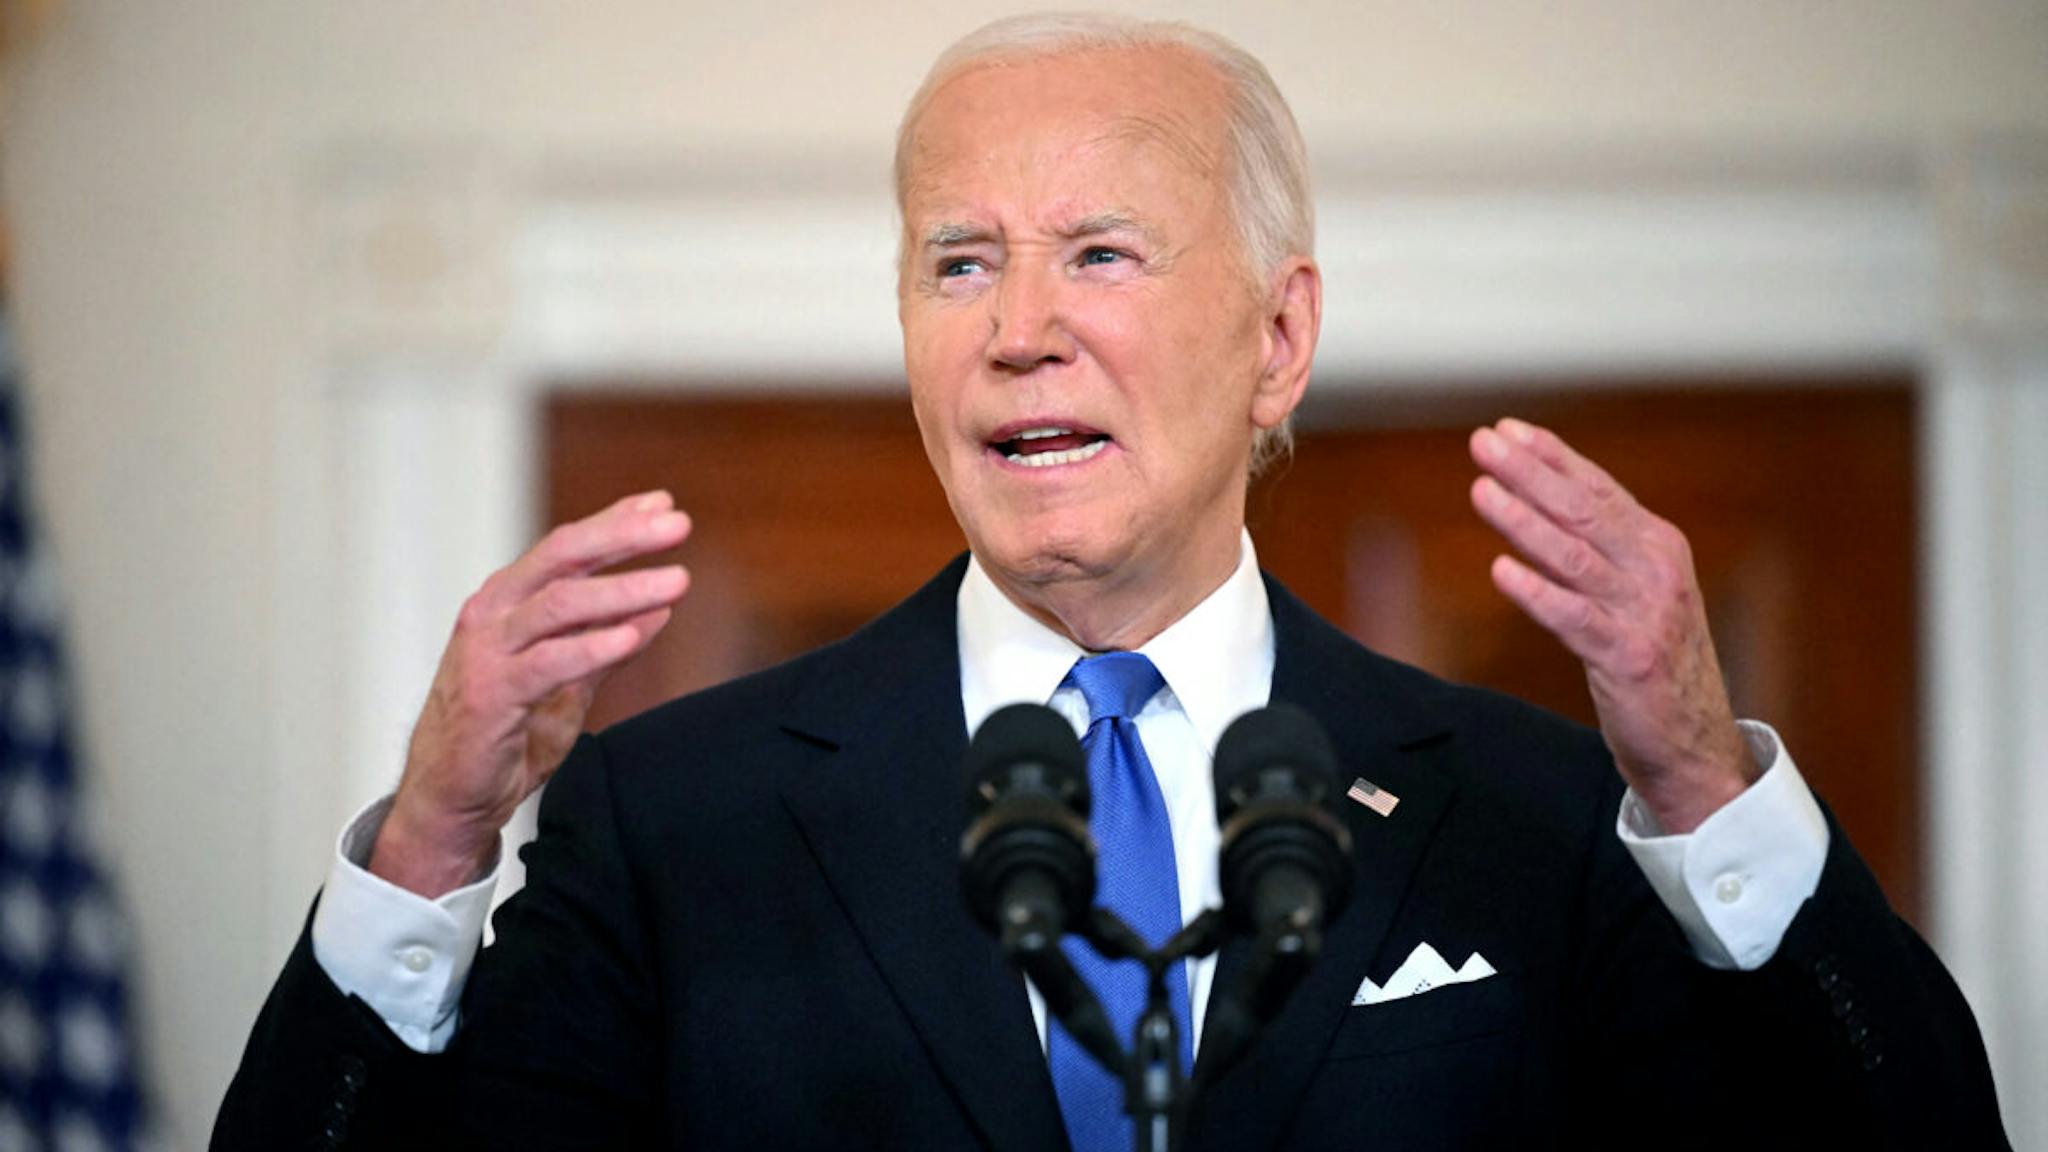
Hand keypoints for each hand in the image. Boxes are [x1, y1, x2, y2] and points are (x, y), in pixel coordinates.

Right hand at [369, 490, 691, 896]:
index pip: (568, 548)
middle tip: (677, 524)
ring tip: (675, 582)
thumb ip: (607, 643)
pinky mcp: (490, 695)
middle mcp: (494, 613)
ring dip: (622, 589)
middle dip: (622, 536)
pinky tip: (634, 634)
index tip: (665, 505)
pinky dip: (593, 647)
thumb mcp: (568, 681)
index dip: (616, 521)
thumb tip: (660, 608)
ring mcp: (487, 652)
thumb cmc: (504, 733)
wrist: (452, 796)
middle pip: (562, 557)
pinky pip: (548, 662)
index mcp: (510, 601)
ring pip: (559, 604)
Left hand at [1468, 418, 1753, 832]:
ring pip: (1574, 555)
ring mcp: (1643, 613)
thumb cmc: (1657, 664)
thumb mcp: (1636, 592)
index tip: (1509, 429)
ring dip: (1524, 520)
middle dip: (1530, 473)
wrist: (1695, 744)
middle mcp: (1655, 570)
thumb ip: (1600, 550)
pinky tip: (1501, 570)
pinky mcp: (1627, 658)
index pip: (1598, 489)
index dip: (1552, 457)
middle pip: (1583, 510)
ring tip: (1482, 490)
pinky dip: (1536, 592)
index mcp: (1657, 546)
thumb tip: (1543, 504)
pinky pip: (1573, 618)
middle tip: (1484, 442)